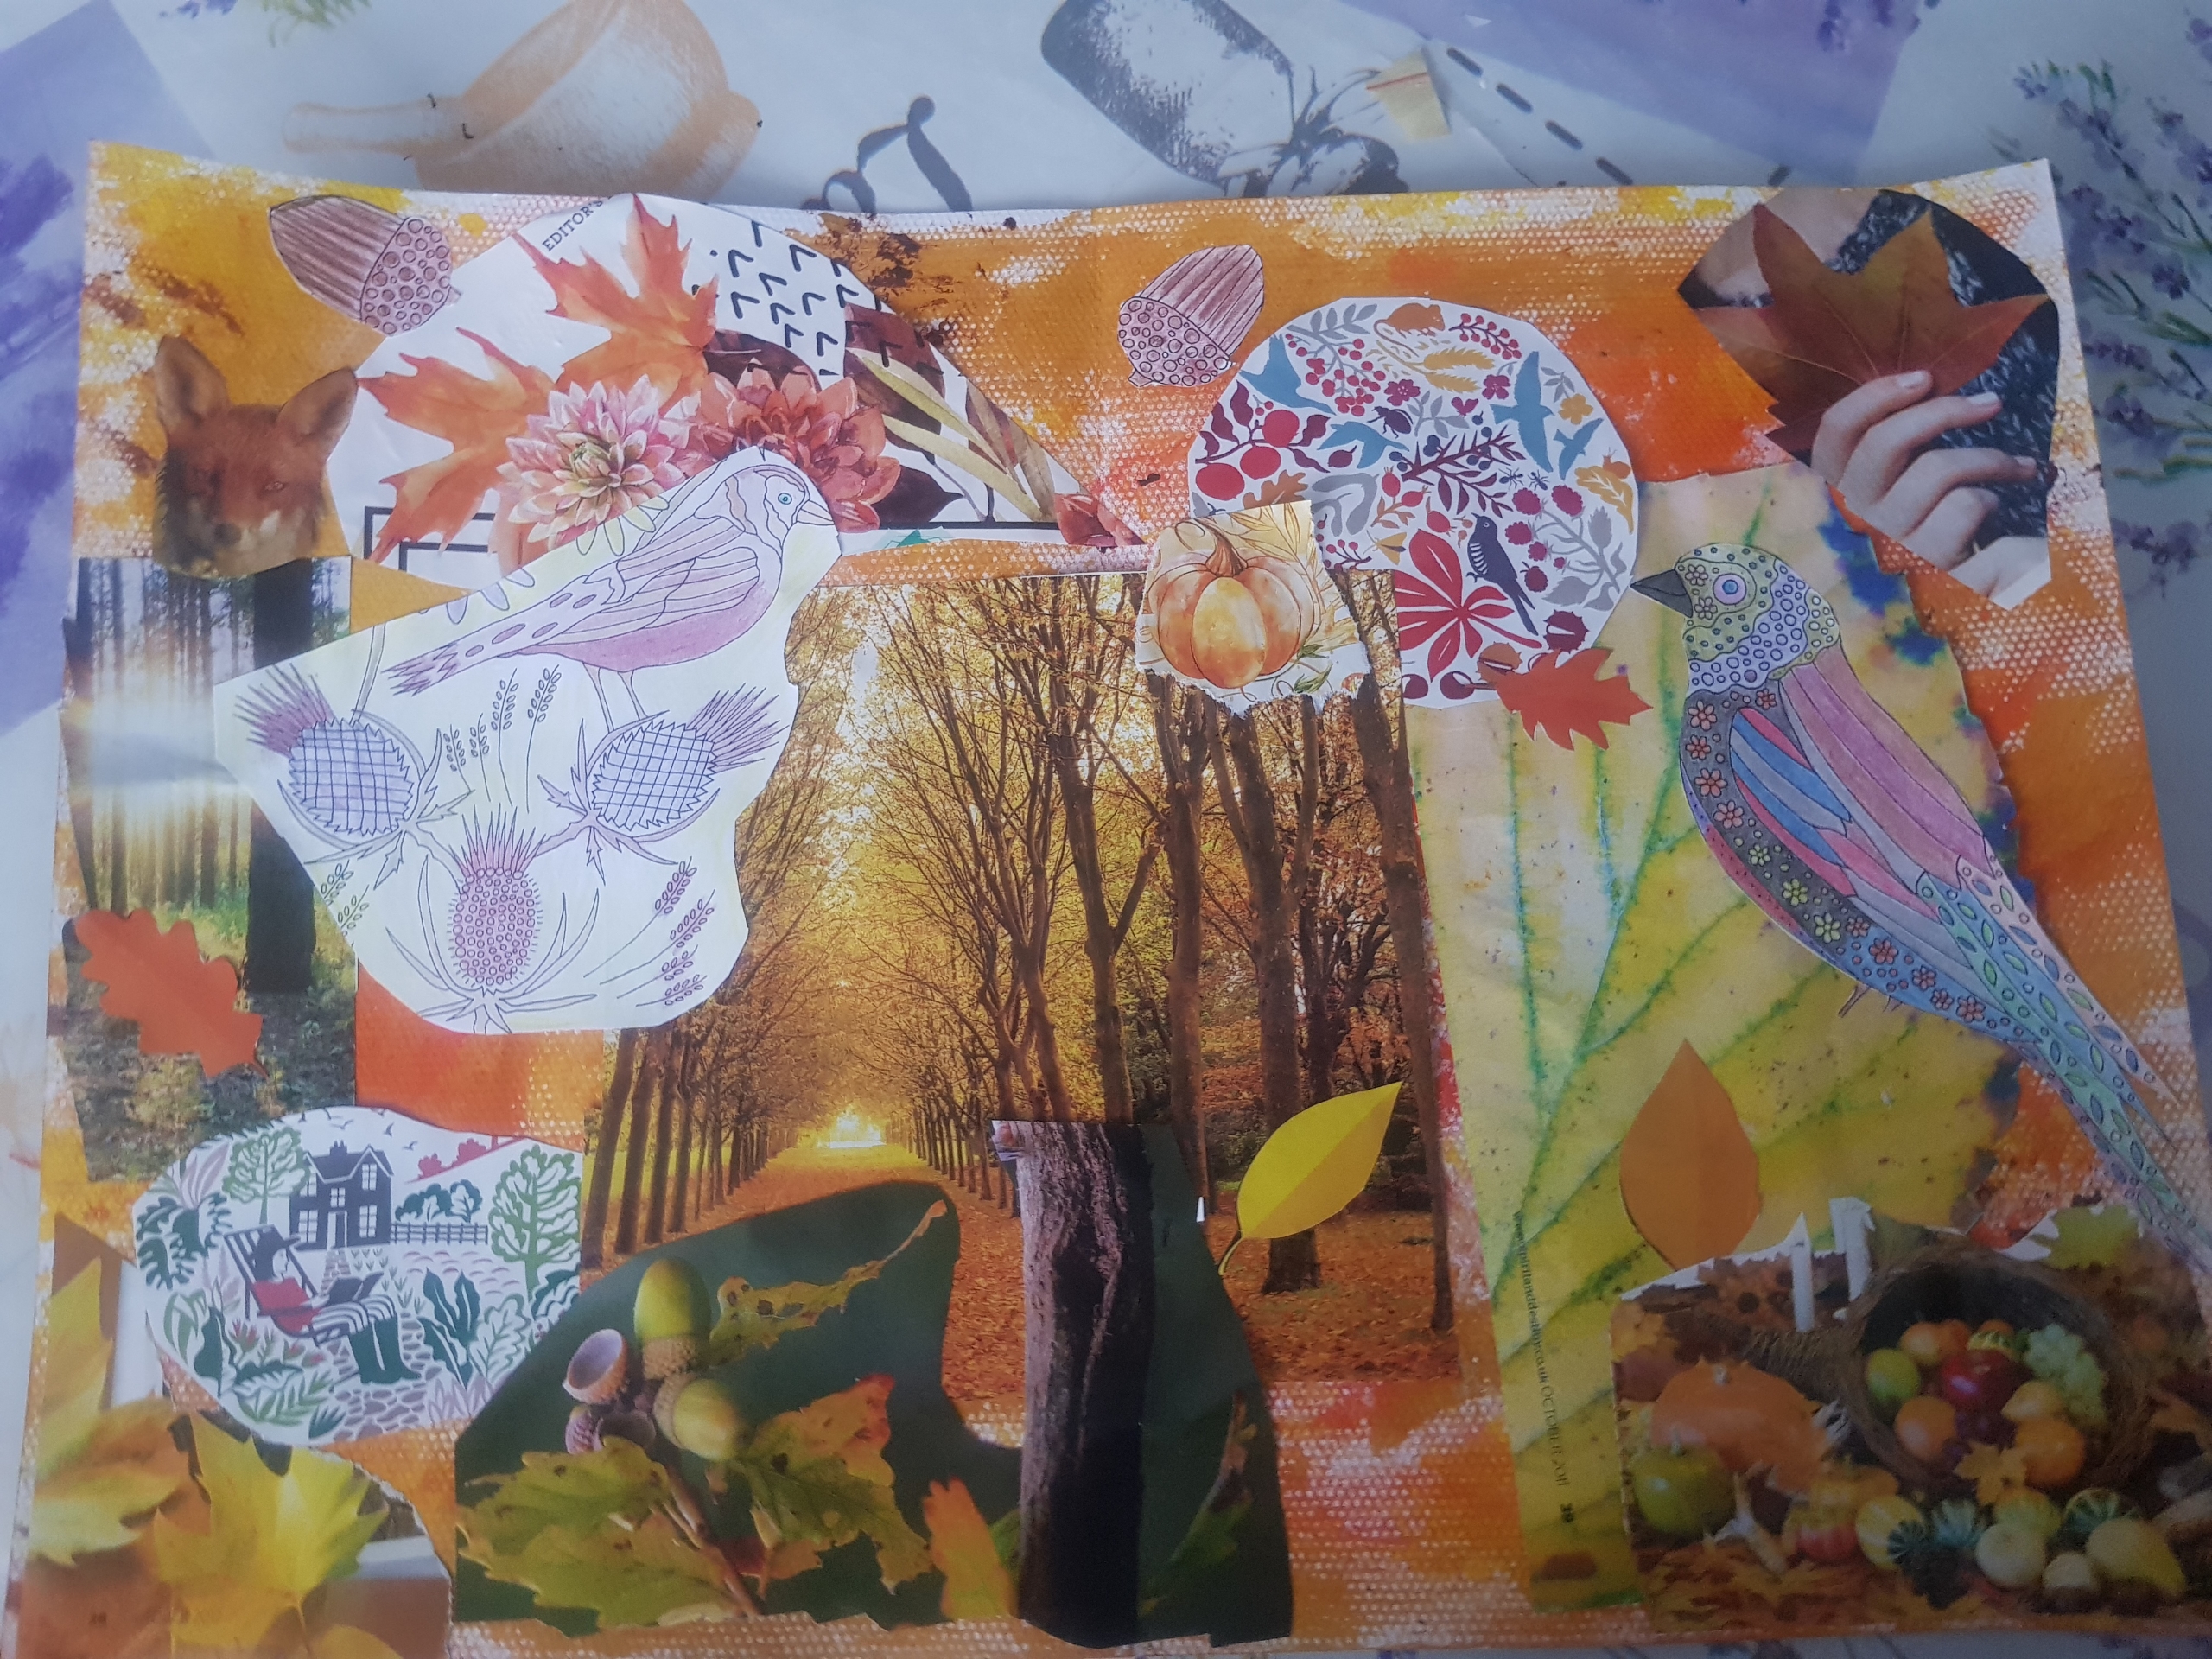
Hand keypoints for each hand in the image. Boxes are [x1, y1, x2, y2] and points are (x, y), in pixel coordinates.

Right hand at [1810, 370, 2039, 569]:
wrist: (1964, 606)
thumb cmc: (1934, 529)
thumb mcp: (1901, 488)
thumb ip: (1895, 446)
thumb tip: (1927, 386)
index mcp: (1839, 490)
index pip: (1835, 432)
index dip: (1876, 396)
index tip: (1925, 378)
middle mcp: (1857, 516)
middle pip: (1886, 443)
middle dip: (1946, 412)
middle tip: (1991, 403)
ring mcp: (1892, 542)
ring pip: (1937, 470)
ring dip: (1992, 459)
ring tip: (2021, 465)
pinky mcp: (1933, 565)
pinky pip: (1966, 507)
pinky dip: (1992, 498)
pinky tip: (2001, 508)